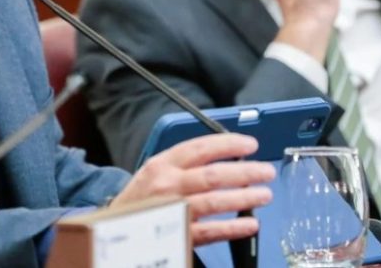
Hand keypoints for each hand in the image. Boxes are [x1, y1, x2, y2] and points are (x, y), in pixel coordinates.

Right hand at [109, 133, 274, 244]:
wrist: (113, 228)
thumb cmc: (142, 198)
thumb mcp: (156, 171)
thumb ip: (186, 164)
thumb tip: (229, 159)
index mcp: (162, 164)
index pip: (200, 148)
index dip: (228, 144)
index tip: (250, 145)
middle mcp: (167, 184)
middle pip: (212, 175)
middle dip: (244, 171)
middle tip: (266, 172)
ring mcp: (172, 210)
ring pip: (214, 201)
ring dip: (243, 198)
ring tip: (264, 195)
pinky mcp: (177, 235)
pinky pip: (210, 231)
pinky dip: (232, 228)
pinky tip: (250, 224)